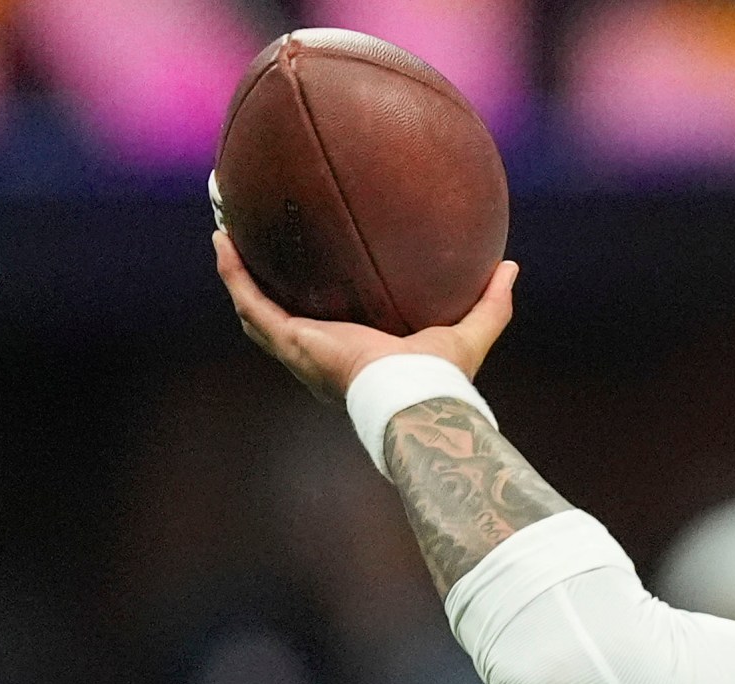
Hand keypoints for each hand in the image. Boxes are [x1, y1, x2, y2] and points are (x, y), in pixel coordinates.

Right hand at [214, 230, 517, 403]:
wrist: (413, 395)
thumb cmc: (441, 377)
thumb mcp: (470, 332)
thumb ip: (492, 304)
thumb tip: (510, 267)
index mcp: (355, 355)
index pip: (329, 329)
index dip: (316, 304)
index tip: (312, 272)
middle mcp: (320, 354)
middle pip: (280, 319)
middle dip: (264, 286)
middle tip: (254, 247)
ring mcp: (300, 349)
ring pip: (255, 310)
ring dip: (236, 274)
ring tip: (225, 236)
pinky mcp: (290, 340)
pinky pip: (250, 301)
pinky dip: (233, 272)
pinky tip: (223, 238)